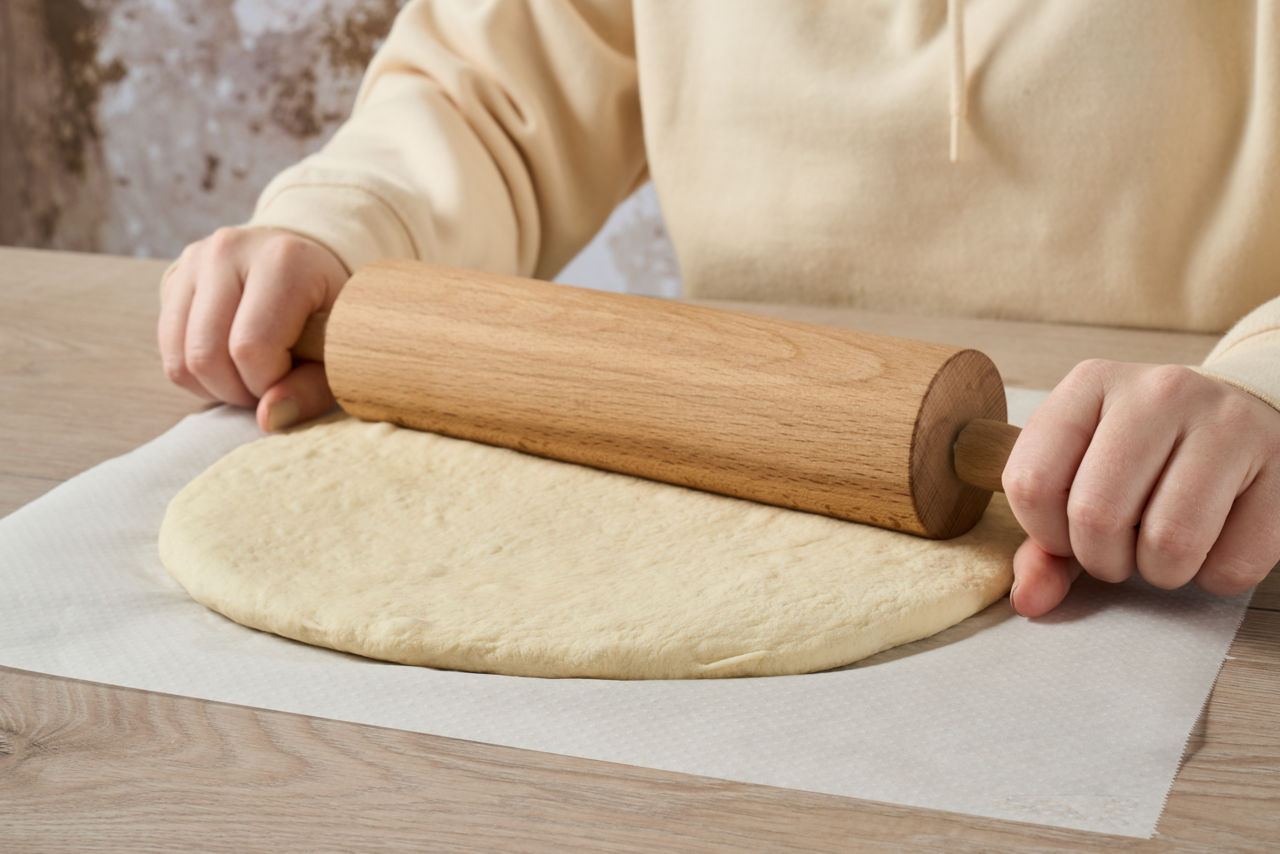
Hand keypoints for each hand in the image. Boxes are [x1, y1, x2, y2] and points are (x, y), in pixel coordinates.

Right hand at [158, 226, 348, 430]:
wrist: (311, 264)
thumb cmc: (332, 311)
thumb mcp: (341, 349)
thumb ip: (313, 387)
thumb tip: (268, 418)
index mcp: (284, 260)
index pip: (251, 347)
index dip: (269, 383)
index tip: (294, 378)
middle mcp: (230, 251)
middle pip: (207, 354)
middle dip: (239, 390)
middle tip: (272, 386)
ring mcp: (196, 261)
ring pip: (181, 359)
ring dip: (217, 387)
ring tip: (253, 376)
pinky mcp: (175, 277)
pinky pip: (169, 351)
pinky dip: (198, 376)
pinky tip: (231, 366)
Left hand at [1002, 359, 1279, 616]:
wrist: (1242, 415)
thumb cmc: (1147, 456)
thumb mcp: (1081, 478)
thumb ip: (1044, 544)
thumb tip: (1029, 600)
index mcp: (1090, 384)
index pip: (1031, 482)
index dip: (1044, 533)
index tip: (1068, 533)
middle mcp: (1157, 392)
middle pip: (1096, 515)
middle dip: (1102, 559)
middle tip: (1120, 550)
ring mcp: (1225, 422)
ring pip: (1170, 542)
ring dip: (1160, 572)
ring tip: (1164, 548)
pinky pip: (1235, 562)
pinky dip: (1215, 575)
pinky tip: (1214, 542)